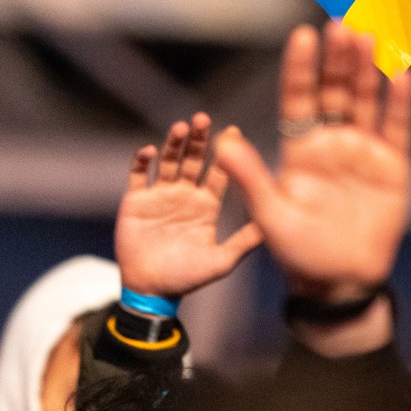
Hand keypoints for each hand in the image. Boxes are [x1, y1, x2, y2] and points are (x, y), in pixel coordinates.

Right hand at [115, 113, 262, 298]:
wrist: (153, 291)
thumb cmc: (189, 277)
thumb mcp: (222, 260)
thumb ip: (245, 241)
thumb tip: (274, 226)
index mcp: (207, 203)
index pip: (219, 171)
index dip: (226, 152)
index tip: (234, 131)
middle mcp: (186, 194)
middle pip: (194, 159)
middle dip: (200, 139)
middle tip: (204, 119)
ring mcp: (161, 195)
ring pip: (169, 162)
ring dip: (173, 144)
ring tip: (181, 128)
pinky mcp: (136, 201)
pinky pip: (139, 176)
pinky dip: (142, 161)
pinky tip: (149, 150)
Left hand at [215, 23, 410, 296]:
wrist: (340, 282)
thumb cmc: (299, 252)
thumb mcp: (269, 214)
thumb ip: (250, 176)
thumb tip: (222, 142)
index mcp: (298, 149)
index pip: (298, 99)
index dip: (301, 68)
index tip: (302, 36)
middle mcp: (331, 142)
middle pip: (334, 91)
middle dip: (337, 58)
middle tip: (340, 24)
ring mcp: (362, 151)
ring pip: (365, 100)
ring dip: (367, 69)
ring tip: (369, 36)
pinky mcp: (391, 165)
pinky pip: (397, 127)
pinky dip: (400, 102)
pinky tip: (402, 74)